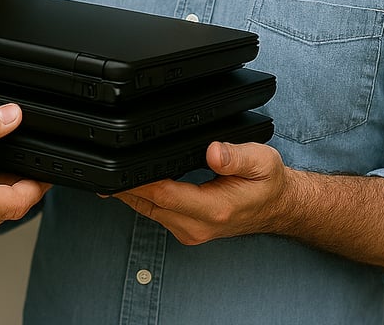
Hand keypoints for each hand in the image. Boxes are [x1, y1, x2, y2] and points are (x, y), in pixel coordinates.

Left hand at [112, 141, 289, 244]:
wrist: (278, 208)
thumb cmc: (268, 184)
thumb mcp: (262, 161)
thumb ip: (236, 157)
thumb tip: (213, 152)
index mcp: (214, 209)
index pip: (164, 195)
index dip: (140, 180)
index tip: (121, 163)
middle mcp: (197, 226)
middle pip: (148, 204)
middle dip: (125, 184)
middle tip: (105, 161)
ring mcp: (189, 231)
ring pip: (147, 210)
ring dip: (128, 192)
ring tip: (109, 170)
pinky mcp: (185, 230)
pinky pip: (153, 214)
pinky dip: (140, 198)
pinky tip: (130, 183)